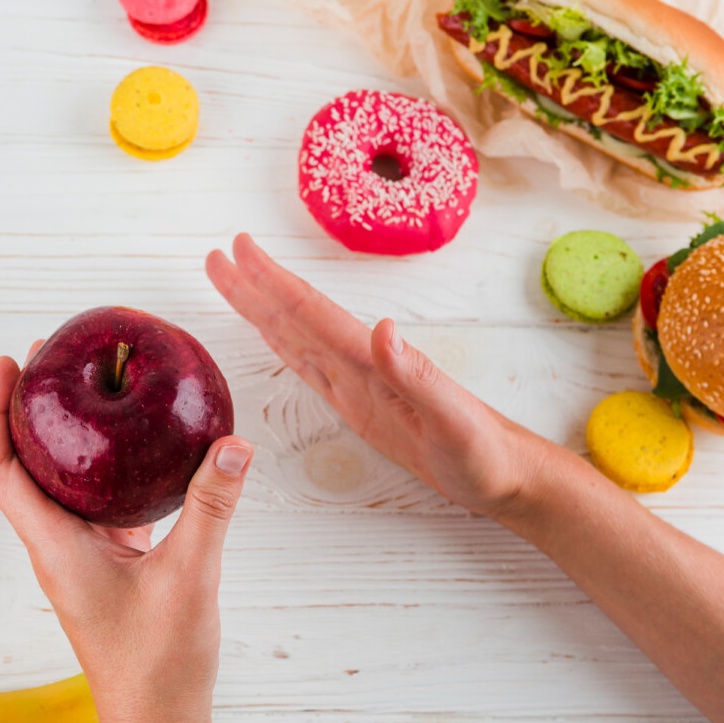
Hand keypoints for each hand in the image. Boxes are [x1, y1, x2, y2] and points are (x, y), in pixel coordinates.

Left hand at [0, 347, 253, 722]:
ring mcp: (83, 552)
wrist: (158, 717)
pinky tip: (142, 444)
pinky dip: (112, 465)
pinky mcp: (110, 560)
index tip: (8, 363)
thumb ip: (210, 509)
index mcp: (55, 545)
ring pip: (63, 479)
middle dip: (30, 405)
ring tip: (91, 384)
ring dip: (67, 432)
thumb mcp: (190, 577)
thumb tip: (232, 443)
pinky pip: (101, 500)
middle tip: (50, 353)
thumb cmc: (158, 664)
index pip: (0, 468)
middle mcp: (58, 543)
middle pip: (24, 461)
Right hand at [206, 233, 545, 517]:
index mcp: (374, 360)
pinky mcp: (358, 403)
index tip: (239, 249)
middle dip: (254, 286)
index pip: (312, 313)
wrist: (505, 473)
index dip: (272, 282)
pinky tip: (270, 332)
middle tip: (217, 256)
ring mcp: (357, 381)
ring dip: (261, 308)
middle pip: (295, 315)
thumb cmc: (484, 451)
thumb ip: (417, 374)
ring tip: (230, 281)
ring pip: (295, 336)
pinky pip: (309, 367)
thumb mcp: (454, 420)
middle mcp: (360, 362)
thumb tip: (380, 327)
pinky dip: (283, 344)